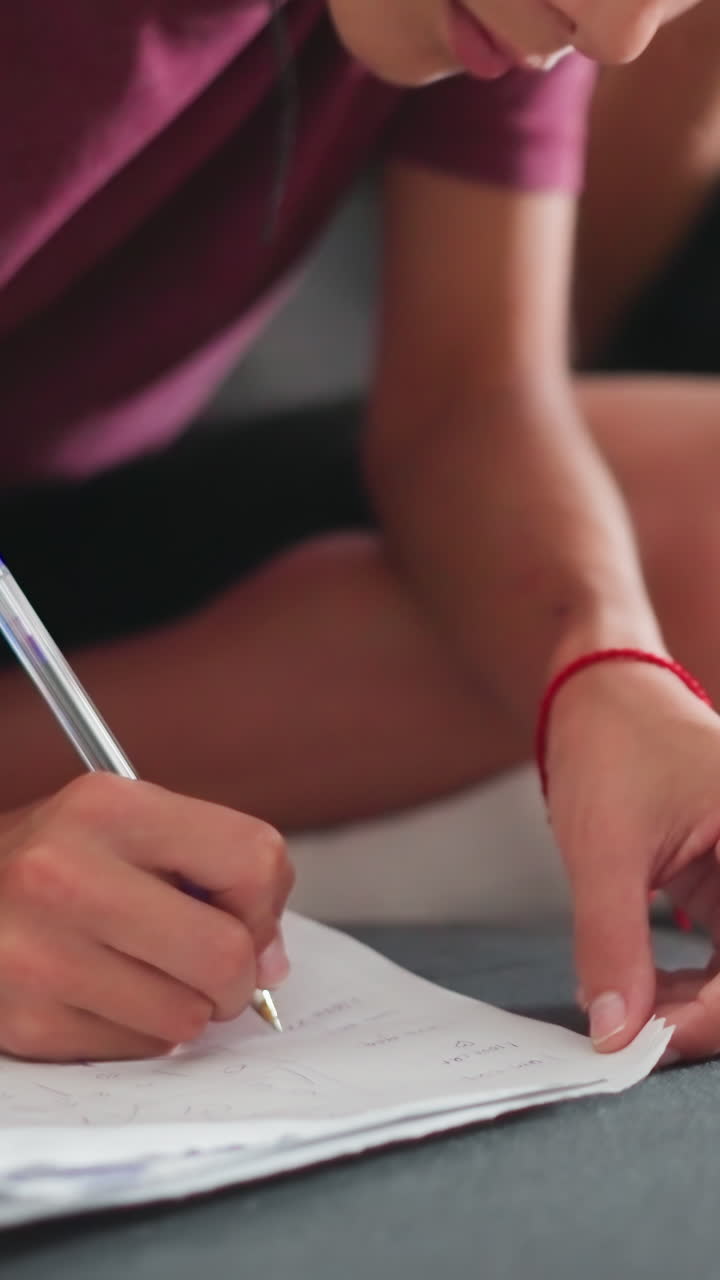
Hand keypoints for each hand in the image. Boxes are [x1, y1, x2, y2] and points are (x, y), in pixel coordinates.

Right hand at [0, 775, 293, 1061]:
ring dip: (188, 1008)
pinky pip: (138, 1049)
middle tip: (216, 969)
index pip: (252, 859)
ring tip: (149, 974)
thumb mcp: (124, 827)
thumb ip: (211, 869)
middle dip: (238, 974)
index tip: (242, 913)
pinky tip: (106, 994)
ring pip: (187, 1016)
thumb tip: (270, 959)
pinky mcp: (26, 1023)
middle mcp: (64, 873)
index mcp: (107, 807)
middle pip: (224, 953)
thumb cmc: (54, 864)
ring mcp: (38, 953)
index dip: (263, 900)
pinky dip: (141, 1032)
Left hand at [546, 661, 719, 1061]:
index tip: (647, 1040)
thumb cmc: (612, 746)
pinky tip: (639, 986)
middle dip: (698, 1014)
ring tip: (626, 1005)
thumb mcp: (604, 849)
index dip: (711, 1017)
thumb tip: (615, 1033)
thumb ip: (612, 943)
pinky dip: (686, 980)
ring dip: (690, 1002)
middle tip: (630, 1032)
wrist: (602, 693)